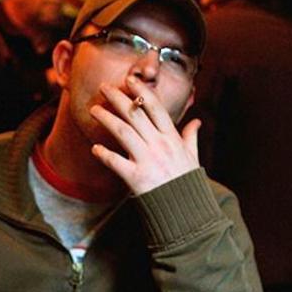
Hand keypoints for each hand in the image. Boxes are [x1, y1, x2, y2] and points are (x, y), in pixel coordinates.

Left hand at [89, 78, 200, 194]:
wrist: (186, 211)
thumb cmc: (187, 182)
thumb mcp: (192, 157)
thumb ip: (191, 137)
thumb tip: (196, 122)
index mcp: (172, 138)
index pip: (155, 108)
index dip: (142, 92)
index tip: (130, 80)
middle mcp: (159, 145)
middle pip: (135, 115)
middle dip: (118, 98)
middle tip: (104, 86)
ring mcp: (147, 160)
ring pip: (123, 132)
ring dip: (106, 118)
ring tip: (94, 110)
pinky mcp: (136, 177)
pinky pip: (116, 162)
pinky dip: (104, 154)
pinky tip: (94, 148)